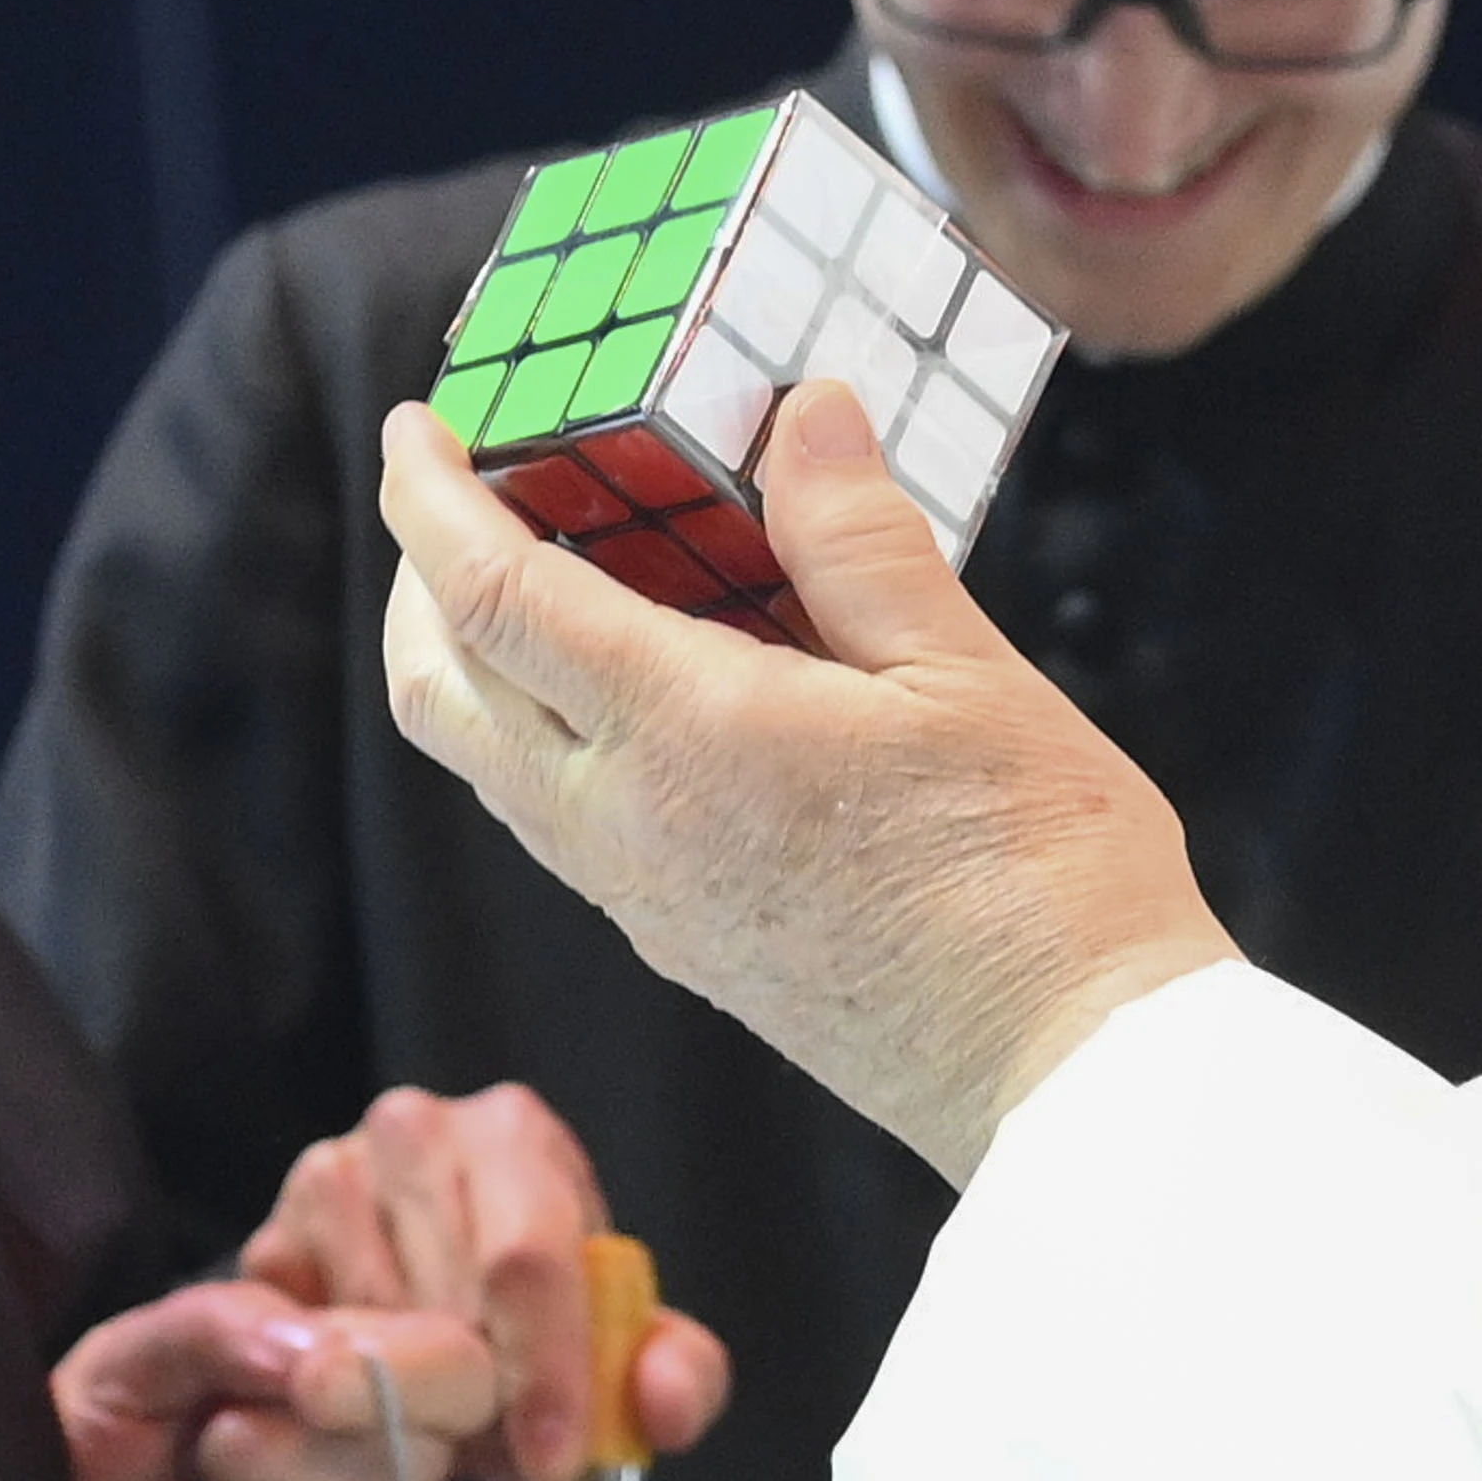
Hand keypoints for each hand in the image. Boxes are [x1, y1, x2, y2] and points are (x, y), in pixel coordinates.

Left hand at [54, 1281, 492, 1480]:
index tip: (308, 1389)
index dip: (403, 1379)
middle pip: (404, 1469)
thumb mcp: (130, 1362)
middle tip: (201, 1464)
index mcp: (364, 1390)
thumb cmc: (95, 1461)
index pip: (459, 1372)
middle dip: (265, 1460)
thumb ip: (222, 1326)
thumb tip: (321, 1354)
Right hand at [244, 1082, 736, 1480]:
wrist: (427, 1295)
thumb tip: (668, 1404)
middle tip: (506, 1460)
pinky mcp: (263, 1246)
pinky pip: (309, 1353)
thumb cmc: (538, 1309)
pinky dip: (354, 1401)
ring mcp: (325, 1179)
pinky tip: (390, 1411)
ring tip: (455, 1430)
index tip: (552, 1462)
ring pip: (373, 1331)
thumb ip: (677, 1373)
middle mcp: (410, 1130)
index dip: (547, 1371)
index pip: (528, 1259)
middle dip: (487, 1399)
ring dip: (419, 1405)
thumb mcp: (621, 1341)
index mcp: (512, 1132)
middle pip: (447, 1298)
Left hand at [377, 386, 1240, 1181]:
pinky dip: (544, 734)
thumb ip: (857, 539)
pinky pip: (558, 823)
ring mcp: (644, 899)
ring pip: (488, 767)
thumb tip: (801, 413)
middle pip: (440, 692)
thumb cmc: (1039, 868)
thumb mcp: (962, 671)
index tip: (414, 428)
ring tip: (549, 575)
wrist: (1067, 1067)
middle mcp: (627, 826)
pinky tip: (638, 690)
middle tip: (462, 492)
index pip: (490, 596)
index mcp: (685, 734)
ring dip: (475, 664)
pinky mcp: (680, 944)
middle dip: (419, 579)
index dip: (428, 498)